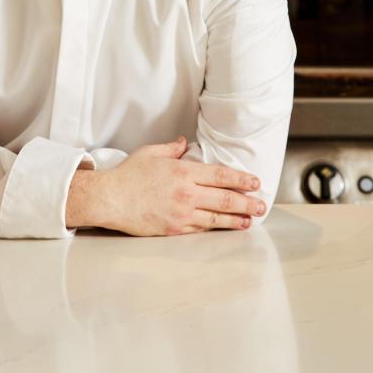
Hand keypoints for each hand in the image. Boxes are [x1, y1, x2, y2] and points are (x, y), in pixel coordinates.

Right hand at [65, 136, 264, 235]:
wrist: (110, 199)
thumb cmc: (128, 175)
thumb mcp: (151, 153)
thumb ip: (171, 148)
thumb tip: (184, 143)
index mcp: (183, 172)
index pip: (221, 176)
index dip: (241, 179)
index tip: (255, 182)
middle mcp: (187, 193)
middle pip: (226, 198)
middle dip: (247, 202)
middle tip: (262, 204)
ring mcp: (182, 214)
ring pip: (218, 217)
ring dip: (238, 219)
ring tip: (252, 220)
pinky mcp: (175, 229)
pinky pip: (201, 228)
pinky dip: (217, 228)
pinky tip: (226, 227)